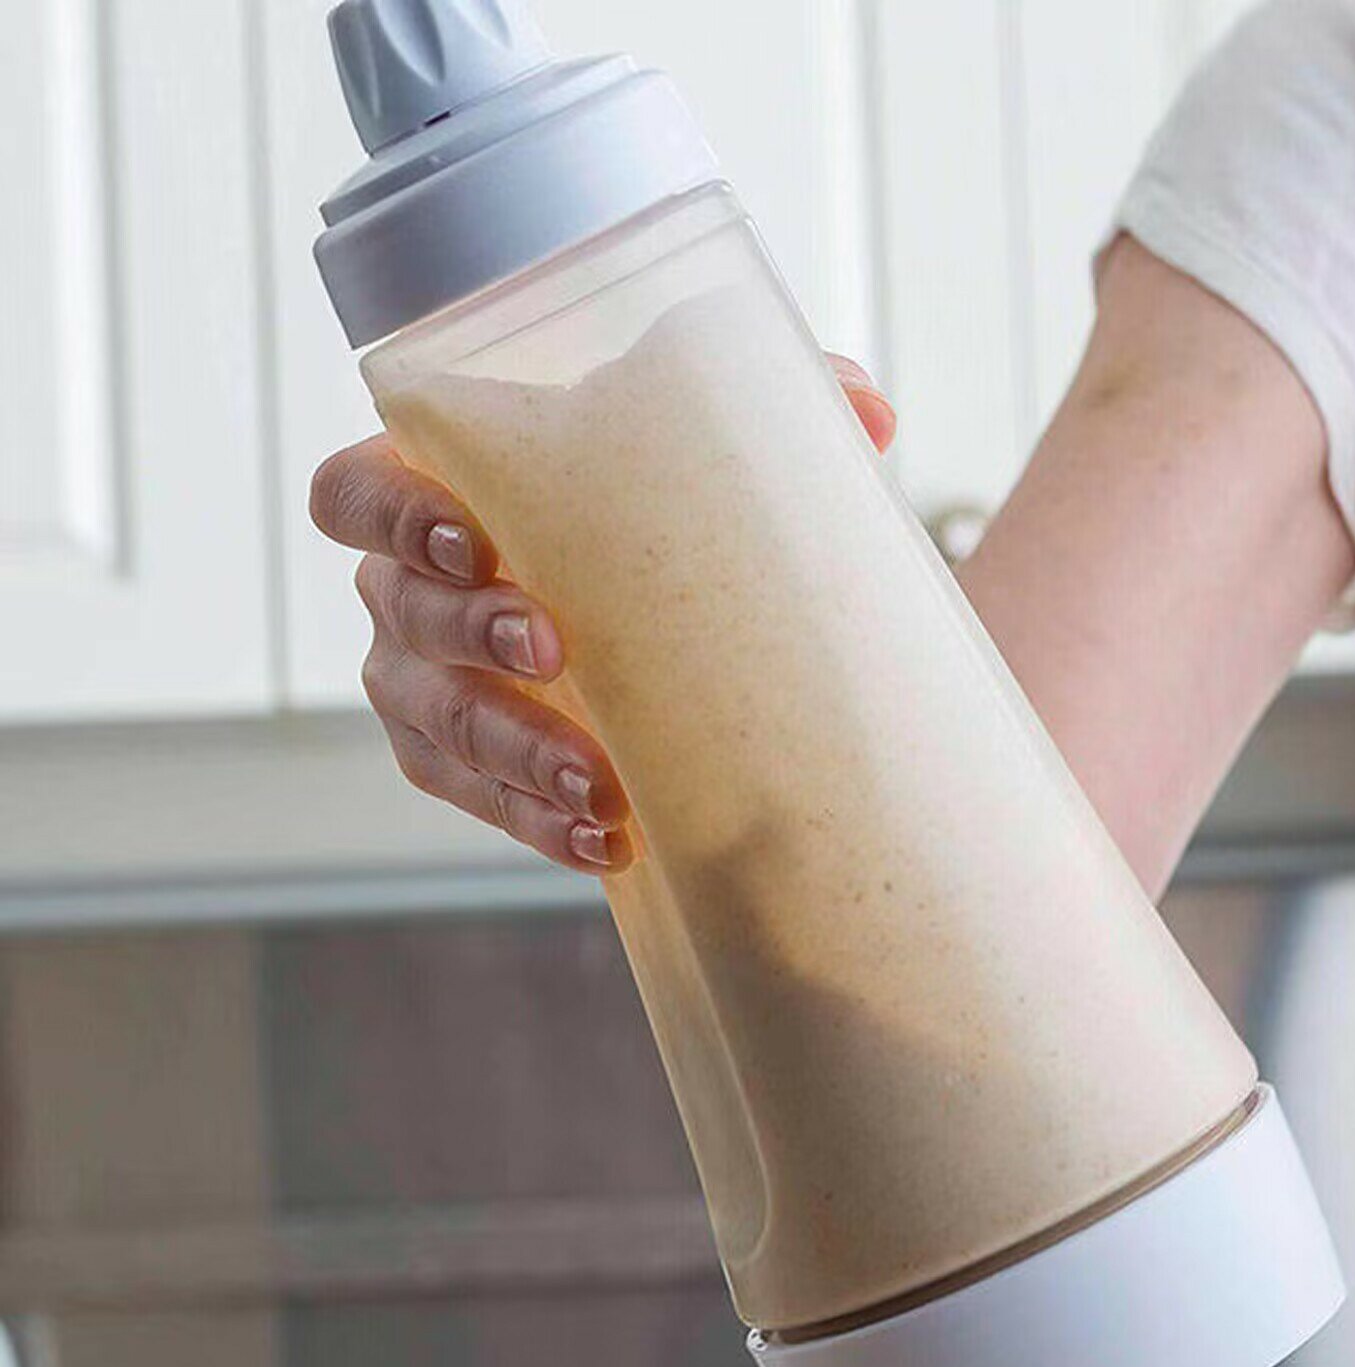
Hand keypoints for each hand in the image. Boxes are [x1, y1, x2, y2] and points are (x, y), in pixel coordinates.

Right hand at [309, 356, 896, 875]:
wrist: (678, 624)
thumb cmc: (665, 514)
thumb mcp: (713, 456)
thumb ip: (779, 410)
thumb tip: (867, 413)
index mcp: (445, 492)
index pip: (357, 493)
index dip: (394, 515)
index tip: (479, 538)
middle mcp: (411, 588)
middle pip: (393, 608)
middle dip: (467, 632)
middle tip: (554, 651)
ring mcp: (426, 683)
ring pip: (431, 721)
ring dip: (511, 752)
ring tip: (600, 787)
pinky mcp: (461, 765)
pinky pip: (473, 800)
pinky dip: (536, 823)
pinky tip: (607, 840)